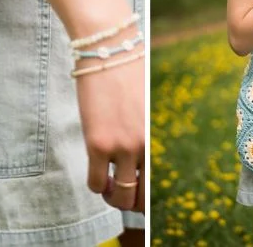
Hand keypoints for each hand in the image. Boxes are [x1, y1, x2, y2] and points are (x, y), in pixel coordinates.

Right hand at [75, 28, 144, 211]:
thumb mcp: (140, 108)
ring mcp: (122, 146)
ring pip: (120, 197)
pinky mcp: (98, 143)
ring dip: (112, 198)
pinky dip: (96, 186)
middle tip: (119, 192)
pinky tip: (96, 174)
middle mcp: (144, 146)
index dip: (144, 194)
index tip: (133, 188)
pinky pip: (96, 183)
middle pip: (141, 198)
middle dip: (130, 203)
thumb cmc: (122, 73)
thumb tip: (132, 156)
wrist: (108, 50)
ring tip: (107, 185)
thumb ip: (139, 132)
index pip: (155, 183)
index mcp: (155, 137)